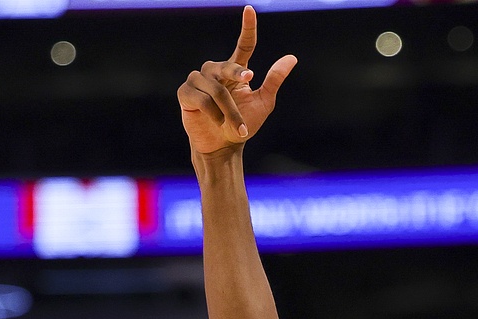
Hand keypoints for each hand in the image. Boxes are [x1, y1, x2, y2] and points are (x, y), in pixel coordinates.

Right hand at [177, 5, 297, 156]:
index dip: (247, 27)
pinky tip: (217, 123)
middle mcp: (215, 71)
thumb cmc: (243, 125)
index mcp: (235, 70)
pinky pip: (201, 98)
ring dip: (229, 110)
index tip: (250, 10)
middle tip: (249, 81)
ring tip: (236, 127)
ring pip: (216, 88)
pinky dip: (213, 113)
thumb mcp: (263, 103)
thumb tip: (292, 58)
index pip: (243, 45)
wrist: (223, 147)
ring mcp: (198, 80)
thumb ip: (274, 80)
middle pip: (227, 66)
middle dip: (237, 76)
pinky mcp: (185, 93)